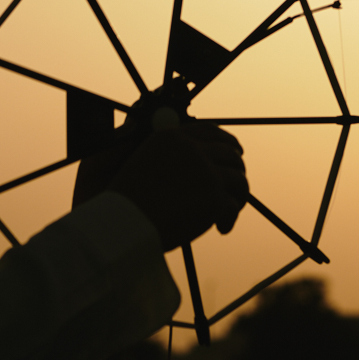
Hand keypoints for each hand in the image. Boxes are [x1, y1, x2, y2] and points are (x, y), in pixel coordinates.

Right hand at [75, 119, 247, 250]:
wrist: (119, 227)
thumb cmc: (119, 200)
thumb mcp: (130, 159)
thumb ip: (152, 147)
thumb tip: (167, 139)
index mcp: (172, 136)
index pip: (210, 131)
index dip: (227, 141)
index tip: (235, 153)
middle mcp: (192, 150)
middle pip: (231, 155)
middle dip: (236, 171)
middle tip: (234, 189)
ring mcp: (206, 173)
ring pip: (239, 180)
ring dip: (237, 196)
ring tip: (228, 211)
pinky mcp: (213, 200)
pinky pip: (233, 206)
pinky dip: (230, 218)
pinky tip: (221, 228)